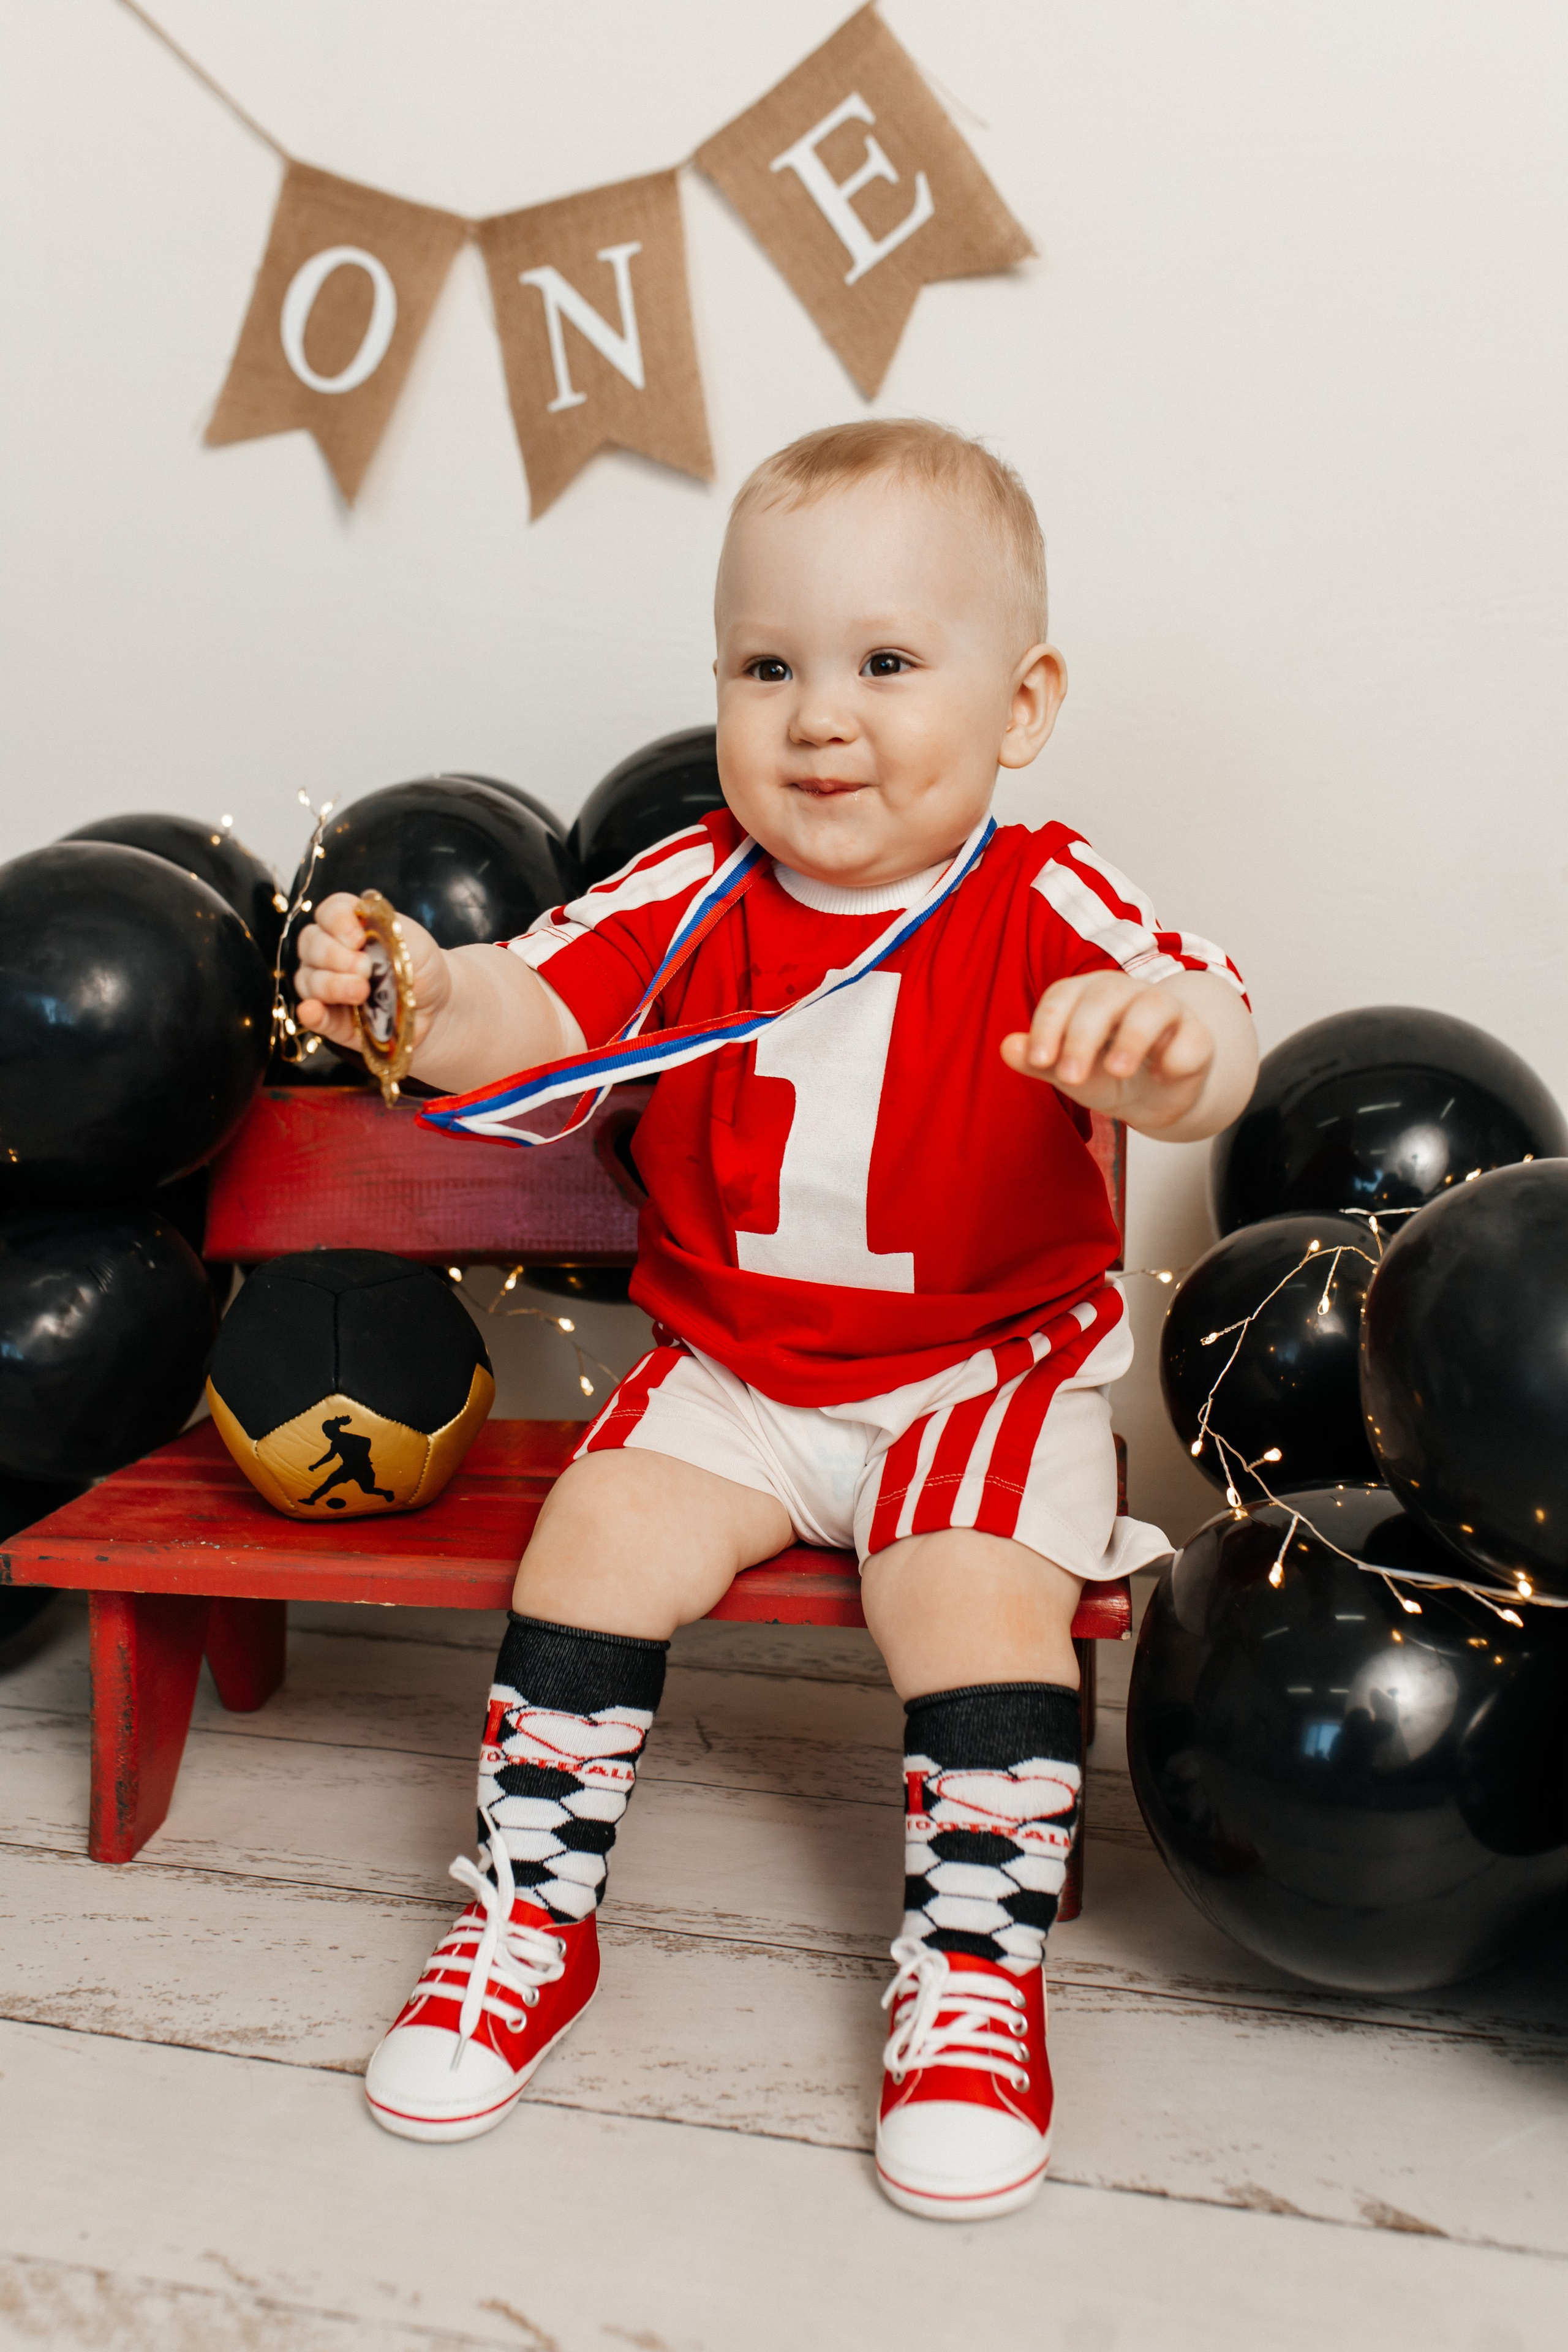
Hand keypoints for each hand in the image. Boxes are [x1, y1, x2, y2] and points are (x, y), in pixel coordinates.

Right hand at [294, 894, 450, 1056]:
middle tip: (365, 968)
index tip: (358, 938)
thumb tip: (357, 936)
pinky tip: (312, 1011)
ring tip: (362, 992)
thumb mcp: (415, 941)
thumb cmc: (422, 967)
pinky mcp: (331, 1019)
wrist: (437, 1007)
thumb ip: (386, 930)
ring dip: (331, 984)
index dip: (337, 921)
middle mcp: (331, 953)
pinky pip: (311, 1015)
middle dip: (334, 955)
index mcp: (351, 926)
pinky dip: (310, 1013)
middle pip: (310, 944)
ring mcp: (327, 985)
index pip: (329, 912)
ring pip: (308, 979)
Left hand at [1001, 971, 1216, 1130]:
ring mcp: (1165, 1010)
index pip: (1063, 996)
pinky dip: (1177, 1056)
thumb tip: (1007, 1047)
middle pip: (1104, 997)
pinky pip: (1192, 1038)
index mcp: (1086, 995)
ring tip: (1116, 1072)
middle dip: (1083, 1036)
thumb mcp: (1067, 1070)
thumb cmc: (1106, 1074)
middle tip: (1070, 1076)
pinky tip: (1163, 1076)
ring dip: (1132, 1039)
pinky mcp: (1198, 1036)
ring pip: (1152, 1006)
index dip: (1049, 1025)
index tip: (1039, 1061)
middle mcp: (1126, 993)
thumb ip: (1037, 1060)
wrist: (1157, 1096)